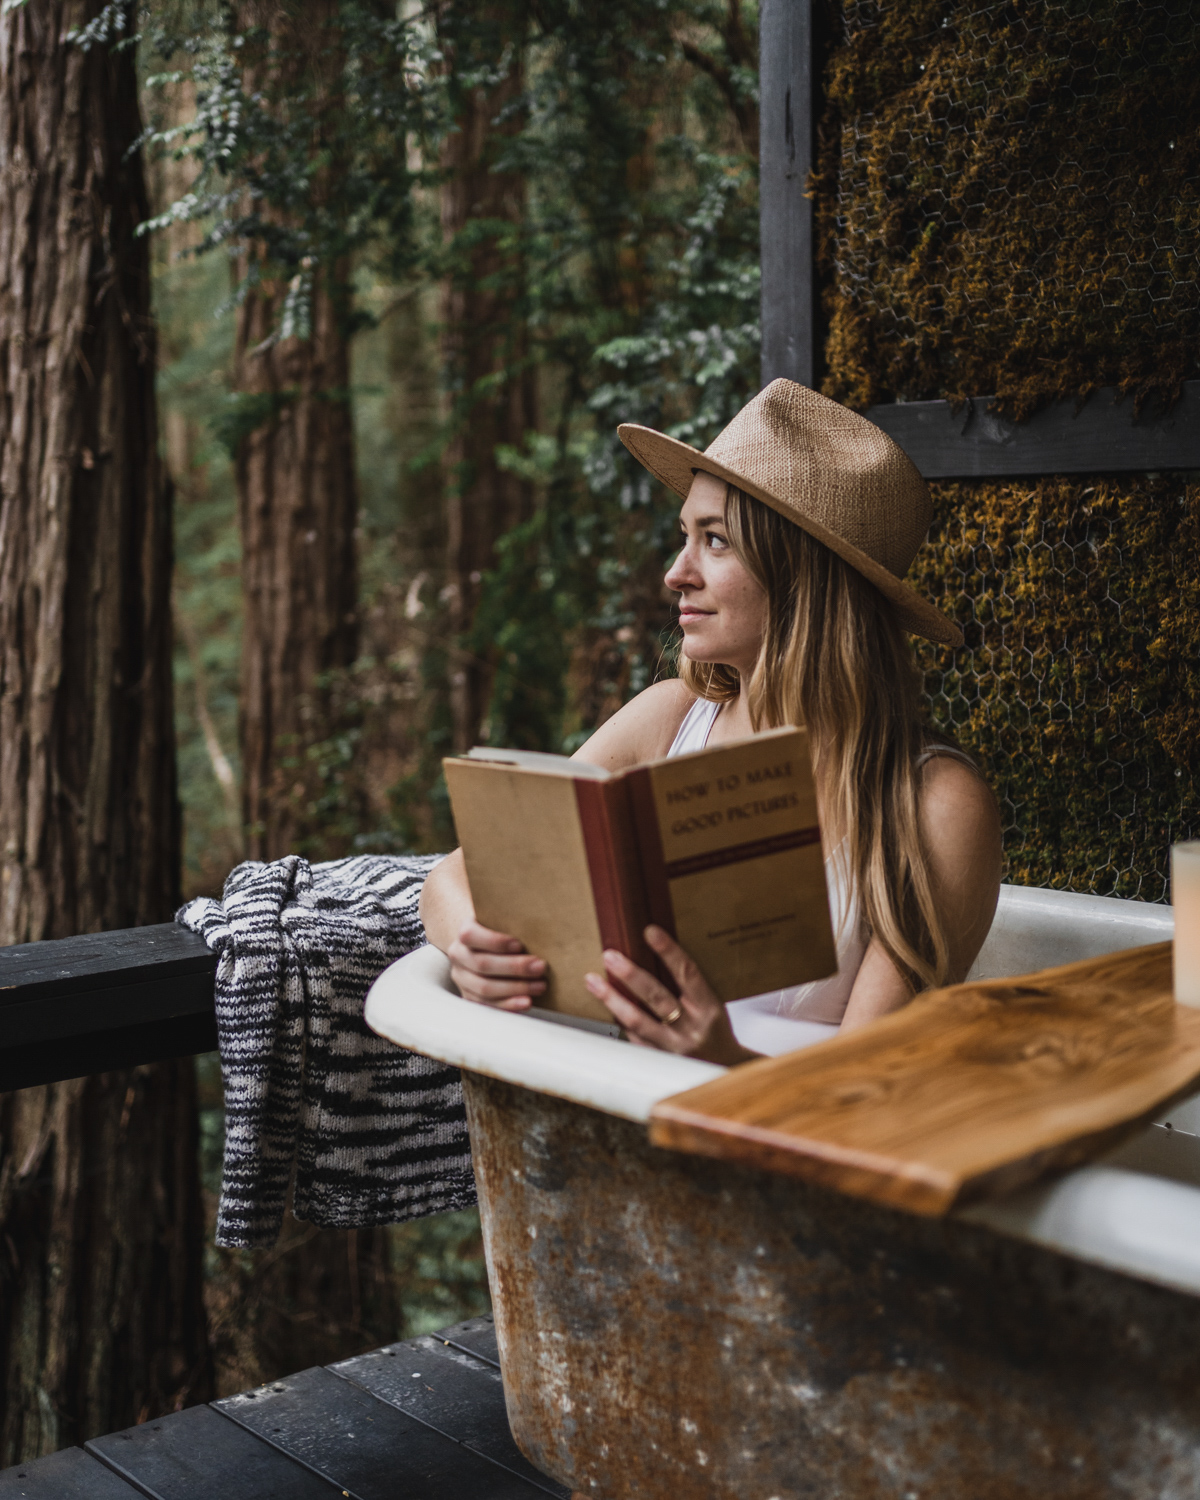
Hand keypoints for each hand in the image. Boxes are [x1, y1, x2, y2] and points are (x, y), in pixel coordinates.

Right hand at [447, 921, 545, 1010]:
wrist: (488, 948)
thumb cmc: (502, 933)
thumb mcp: (504, 923)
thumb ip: (514, 925)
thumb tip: (543, 928)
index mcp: (465, 932)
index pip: (470, 935)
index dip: (495, 941)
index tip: (519, 945)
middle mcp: (459, 955)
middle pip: (482, 964)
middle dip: (514, 967)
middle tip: (540, 967)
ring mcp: (462, 978)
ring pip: (484, 988)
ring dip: (516, 988)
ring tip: (540, 986)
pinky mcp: (470, 996)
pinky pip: (488, 1005)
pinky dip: (509, 1005)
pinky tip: (527, 1002)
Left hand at [584, 925, 757, 1064]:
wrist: (723, 1068)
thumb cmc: (714, 1030)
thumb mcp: (711, 1005)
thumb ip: (688, 986)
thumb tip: (653, 955)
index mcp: (708, 1009)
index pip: (688, 974)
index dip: (669, 951)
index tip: (650, 932)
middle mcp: (692, 1028)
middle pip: (658, 997)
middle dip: (631, 975)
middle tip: (610, 956)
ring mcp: (673, 1048)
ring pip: (638, 1021)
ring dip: (612, 999)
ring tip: (593, 981)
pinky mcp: (659, 1061)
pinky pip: (633, 1038)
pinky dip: (618, 1019)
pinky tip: (605, 1005)